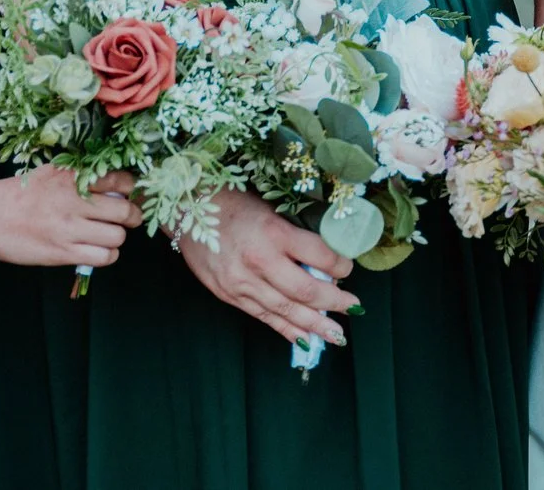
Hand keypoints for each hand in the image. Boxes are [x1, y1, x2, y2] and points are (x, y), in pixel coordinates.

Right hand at [0, 166, 138, 269]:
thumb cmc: (17, 194)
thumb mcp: (50, 173)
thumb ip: (80, 177)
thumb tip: (112, 185)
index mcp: (73, 177)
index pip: (121, 180)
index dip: (131, 190)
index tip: (128, 195)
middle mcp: (74, 201)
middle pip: (125, 211)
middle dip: (132, 216)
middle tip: (129, 218)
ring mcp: (68, 229)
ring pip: (117, 237)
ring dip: (117, 237)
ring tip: (109, 236)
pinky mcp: (62, 253)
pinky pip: (102, 257)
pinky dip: (107, 255)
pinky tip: (99, 251)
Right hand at [178, 189, 357, 348]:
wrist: (189, 209)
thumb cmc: (236, 203)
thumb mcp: (272, 210)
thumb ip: (296, 236)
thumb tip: (328, 262)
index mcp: (273, 232)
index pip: (319, 256)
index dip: (340, 266)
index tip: (348, 268)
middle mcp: (259, 261)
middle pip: (305, 291)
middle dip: (334, 302)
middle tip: (354, 306)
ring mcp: (242, 282)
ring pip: (285, 311)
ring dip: (314, 324)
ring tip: (336, 335)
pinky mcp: (229, 295)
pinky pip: (263, 317)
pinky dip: (286, 330)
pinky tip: (304, 340)